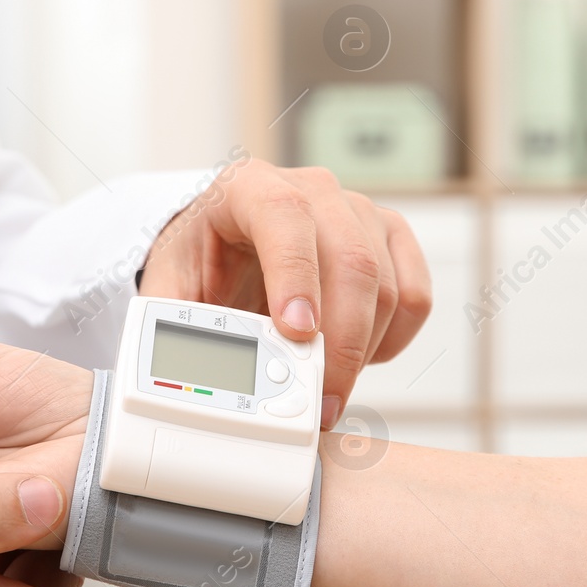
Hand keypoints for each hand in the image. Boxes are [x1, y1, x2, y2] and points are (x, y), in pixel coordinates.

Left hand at [138, 160, 432, 426]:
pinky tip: (357, 358)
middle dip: (340, 342)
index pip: (284, 215)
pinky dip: (391, 340)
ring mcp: (359, 212)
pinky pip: (415, 297)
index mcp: (250, 187)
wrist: (226, 240)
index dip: (295, 274)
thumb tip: (186, 374)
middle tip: (319, 400)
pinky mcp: (391, 240)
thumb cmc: (201, 258)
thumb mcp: (171, 285)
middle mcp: (313, 190)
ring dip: (363, 351)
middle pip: (350, 258)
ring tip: (326, 391)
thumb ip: (175, 324)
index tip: (294, 333)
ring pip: (387, 285)